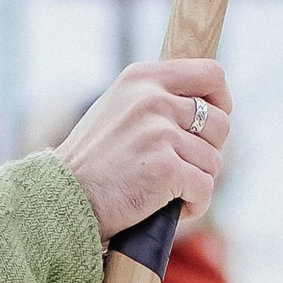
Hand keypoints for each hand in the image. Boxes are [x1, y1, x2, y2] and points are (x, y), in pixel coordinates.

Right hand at [53, 58, 230, 239]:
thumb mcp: (118, 109)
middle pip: (220, 122)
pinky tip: (170, 208)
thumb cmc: (91, 163)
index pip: (211, 73)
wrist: (61, 200)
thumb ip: (156, 98)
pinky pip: (204, 188)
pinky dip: (193, 205)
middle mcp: (153, 99)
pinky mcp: (166, 168)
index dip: (221, 100)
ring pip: (213, 160)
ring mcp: (160, 133)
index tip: (213, 122)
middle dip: (208, 151)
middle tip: (182, 168)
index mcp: (142, 78)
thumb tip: (207, 104)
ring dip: (197, 181)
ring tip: (166, 191)